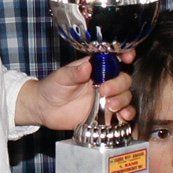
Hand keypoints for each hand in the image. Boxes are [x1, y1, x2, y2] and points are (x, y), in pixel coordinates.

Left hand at [18, 51, 134, 130]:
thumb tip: (87, 66)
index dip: (125, 55)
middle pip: (123, 80)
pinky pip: (122, 114)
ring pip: (125, 96)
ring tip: (110, 106)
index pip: (115, 59)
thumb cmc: (52, 87)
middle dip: (118, 85)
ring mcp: (106, 99)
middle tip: (104, 91)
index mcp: (95, 68)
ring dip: (122, 100)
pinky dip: (127, 115)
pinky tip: (123, 117)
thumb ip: (74, 72)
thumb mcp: (61, 77)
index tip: (128, 57)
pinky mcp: (105, 114)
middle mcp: (104, 82)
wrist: (44, 109)